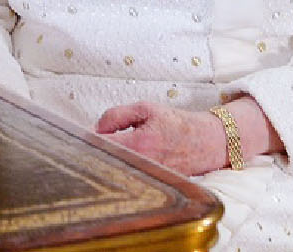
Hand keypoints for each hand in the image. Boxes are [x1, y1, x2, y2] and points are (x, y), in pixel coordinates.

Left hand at [94, 101, 228, 176]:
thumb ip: (116, 115)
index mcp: (139, 144)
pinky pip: (129, 177)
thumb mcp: (147, 108)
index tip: (83, 135)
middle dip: (96, 152)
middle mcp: (143, 164)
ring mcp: (148, 177)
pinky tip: (123, 160)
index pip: (100, 145)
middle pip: (104, 162)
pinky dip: (121, 169)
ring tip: (109, 150)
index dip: (89, 139)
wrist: (209, 142)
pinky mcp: (153, 184)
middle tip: (94, 143)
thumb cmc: (178, 124)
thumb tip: (96, 128)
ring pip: (116, 171)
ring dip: (108, 161)